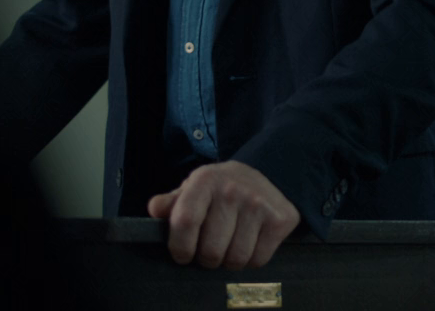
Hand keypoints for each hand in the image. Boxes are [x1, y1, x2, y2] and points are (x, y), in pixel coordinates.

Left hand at [148, 160, 300, 268]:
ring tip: (230, 245)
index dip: (180, 247)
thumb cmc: (223, 188)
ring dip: (229, 261)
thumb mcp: (195, 188)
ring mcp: (258, 205)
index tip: (183, 254)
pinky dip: (251, 260)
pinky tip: (250, 242)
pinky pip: (257, 260)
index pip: (186, 222)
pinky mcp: (279, 219)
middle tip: (211, 248)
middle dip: (207, 258)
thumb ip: (173, 202)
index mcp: (205, 181)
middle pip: (211, 251)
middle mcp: (233, 190)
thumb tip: (155, 209)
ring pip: (235, 259)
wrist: (269, 174)